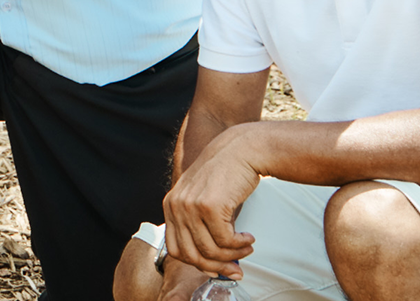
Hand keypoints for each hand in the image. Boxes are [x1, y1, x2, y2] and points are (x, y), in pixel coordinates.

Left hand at [162, 125, 262, 276]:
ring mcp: (190, 206)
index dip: (198, 263)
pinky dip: (240, 245)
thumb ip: (200, 225)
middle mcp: (175, 205)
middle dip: (217, 267)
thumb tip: (213, 263)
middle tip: (236, 269)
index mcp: (170, 205)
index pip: (176, 249)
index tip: (217, 269)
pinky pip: (225, 240)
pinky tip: (249, 237)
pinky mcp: (209, 206)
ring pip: (210, 250)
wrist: (241, 149)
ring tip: (247, 248)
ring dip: (233, 255)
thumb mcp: (202, 197)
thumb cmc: (226, 174)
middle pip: (192, 255)